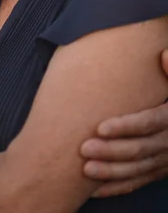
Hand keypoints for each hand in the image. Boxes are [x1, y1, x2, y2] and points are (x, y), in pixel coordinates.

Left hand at [82, 49, 167, 196]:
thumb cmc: (167, 96)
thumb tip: (164, 55)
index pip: (149, 123)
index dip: (126, 126)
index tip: (100, 127)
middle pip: (140, 149)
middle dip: (111, 151)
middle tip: (84, 148)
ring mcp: (164, 160)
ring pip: (137, 170)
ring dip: (112, 172)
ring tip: (86, 169)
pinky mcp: (157, 170)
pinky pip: (137, 181)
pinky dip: (117, 187)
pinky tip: (95, 189)